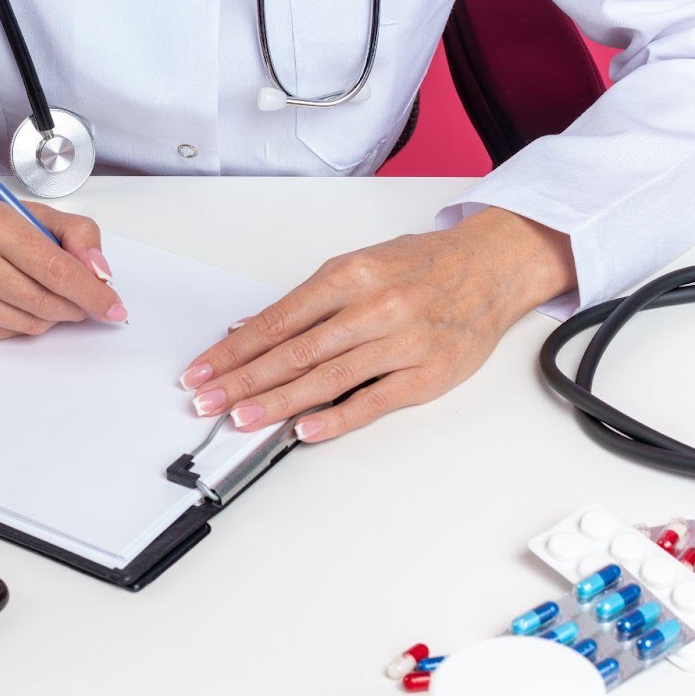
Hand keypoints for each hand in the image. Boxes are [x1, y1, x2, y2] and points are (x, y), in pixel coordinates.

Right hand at [0, 170, 124, 345]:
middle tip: (82, 299)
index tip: (114, 305)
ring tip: (32, 289)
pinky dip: (17, 322)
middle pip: (47, 302)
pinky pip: (6, 335)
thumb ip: (69, 231)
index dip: (93, 292)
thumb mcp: (14, 207)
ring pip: (30, 324)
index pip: (57, 268)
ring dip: (47, 314)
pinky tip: (2, 299)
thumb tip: (99, 270)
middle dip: (75, 305)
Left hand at [179, 208, 576, 440]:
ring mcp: (403, 341)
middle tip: (208, 401)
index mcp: (351, 275)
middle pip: (295, 351)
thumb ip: (306, 301)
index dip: (234, 350)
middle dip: (244, 380)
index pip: (278, 320)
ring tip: (242, 419)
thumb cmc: (422, 265)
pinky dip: (336, 418)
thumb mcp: (358, 265)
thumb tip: (250, 328)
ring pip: (328, 378)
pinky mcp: (428, 374)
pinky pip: (374, 401)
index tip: (203, 370)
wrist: (491, 266)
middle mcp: (374, 306)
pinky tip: (304, 430)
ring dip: (278, 403)